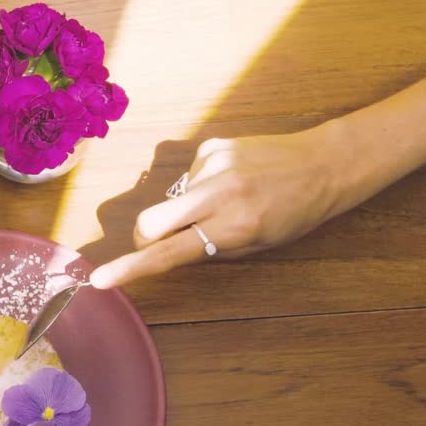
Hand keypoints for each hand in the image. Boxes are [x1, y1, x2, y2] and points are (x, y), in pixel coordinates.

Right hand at [88, 123, 355, 288]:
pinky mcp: (212, 146)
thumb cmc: (295, 214)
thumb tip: (164, 250)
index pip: (169, 252)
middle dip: (144, 238)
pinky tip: (227, 182)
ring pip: (169, 199)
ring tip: (221, 203)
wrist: (324, 164)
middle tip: (161, 243)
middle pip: (150, 221)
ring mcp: (213, 165)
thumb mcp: (257, 245)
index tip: (100, 279)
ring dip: (182, 209)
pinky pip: (187, 176)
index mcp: (234, 226)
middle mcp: (220, 193)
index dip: (131, 268)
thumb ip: (209, 249)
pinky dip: (198, 186)